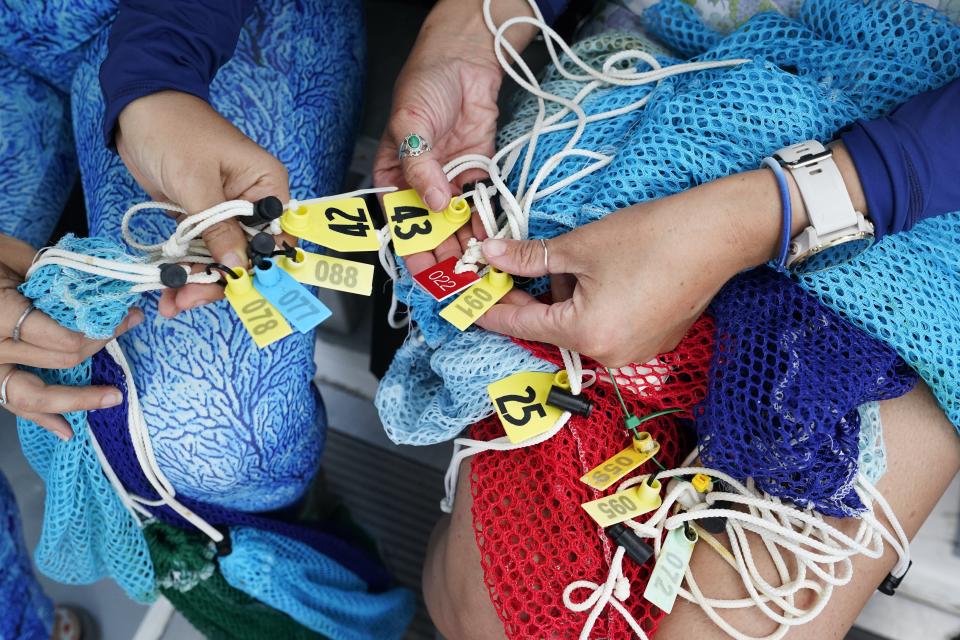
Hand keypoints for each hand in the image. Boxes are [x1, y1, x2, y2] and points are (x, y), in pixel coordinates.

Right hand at [0, 235, 142, 439]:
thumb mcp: (12, 256)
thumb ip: (49, 276)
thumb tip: (97, 290)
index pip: (61, 336)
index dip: (99, 329)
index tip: (124, 314)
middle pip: (61, 358)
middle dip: (100, 343)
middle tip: (127, 324)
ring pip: (34, 394)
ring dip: (78, 398)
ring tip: (112, 397)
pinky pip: (14, 402)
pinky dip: (41, 419)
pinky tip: (66, 431)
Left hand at [116, 91, 291, 315]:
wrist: (138, 106)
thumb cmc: (174, 130)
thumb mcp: (195, 181)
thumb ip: (216, 226)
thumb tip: (237, 266)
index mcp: (267, 186)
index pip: (276, 238)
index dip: (258, 268)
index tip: (232, 290)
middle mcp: (252, 203)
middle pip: (248, 255)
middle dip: (220, 281)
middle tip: (187, 299)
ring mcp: (226, 212)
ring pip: (222, 258)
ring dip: (198, 282)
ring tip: (171, 301)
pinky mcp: (202, 216)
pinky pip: (201, 250)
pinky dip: (185, 269)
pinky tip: (168, 286)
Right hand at [373, 0, 536, 275]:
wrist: (463, 61)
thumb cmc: (424, 86)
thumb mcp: (409, 125)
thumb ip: (418, 166)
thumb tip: (432, 203)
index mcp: (394, 178)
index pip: (401, 223)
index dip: (412, 251)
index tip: (426, 275)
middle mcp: (421, 186)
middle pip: (431, 231)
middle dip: (444, 257)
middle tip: (460, 280)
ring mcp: (450, 182)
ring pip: (457, 224)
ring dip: (467, 247)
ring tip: (479, 270)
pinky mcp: (476, 175)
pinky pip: (481, 206)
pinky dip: (486, 224)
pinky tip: (494, 242)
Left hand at [476, 169, 815, 365]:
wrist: (718, 234)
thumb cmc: (652, 237)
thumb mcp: (579, 245)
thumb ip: (528, 257)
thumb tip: (491, 255)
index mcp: (587, 334)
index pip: (521, 326)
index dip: (490, 310)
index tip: (468, 301)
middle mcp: (609, 355)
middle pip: (550, 329)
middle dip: (530, 299)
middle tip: (510, 269)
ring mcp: (634, 354)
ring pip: (578, 327)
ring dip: (565, 300)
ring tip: (578, 260)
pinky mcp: (651, 343)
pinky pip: (605, 328)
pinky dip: (593, 306)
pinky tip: (603, 274)